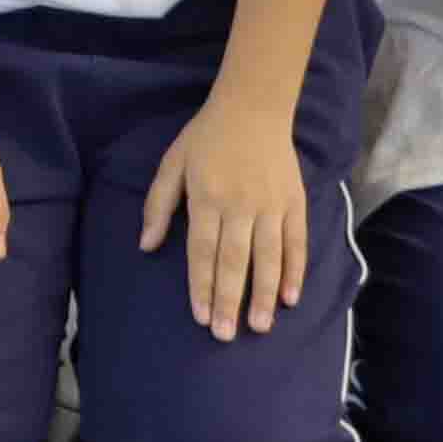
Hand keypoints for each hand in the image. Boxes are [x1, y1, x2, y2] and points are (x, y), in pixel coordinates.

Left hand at [143, 86, 308, 339]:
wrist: (254, 105)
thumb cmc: (206, 137)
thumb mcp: (173, 163)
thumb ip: (158, 205)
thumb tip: (145, 246)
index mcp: (206, 196)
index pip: (203, 250)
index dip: (202, 285)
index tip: (202, 318)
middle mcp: (239, 204)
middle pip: (234, 259)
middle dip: (230, 300)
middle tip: (227, 336)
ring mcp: (271, 204)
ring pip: (268, 256)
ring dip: (264, 293)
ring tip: (260, 326)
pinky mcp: (295, 201)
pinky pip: (296, 241)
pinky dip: (295, 270)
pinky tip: (290, 297)